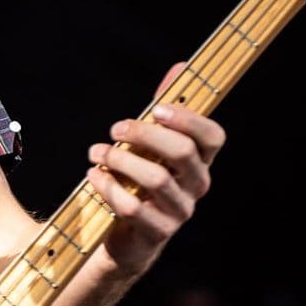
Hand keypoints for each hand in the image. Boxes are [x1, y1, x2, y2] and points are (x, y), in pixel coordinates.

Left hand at [84, 62, 225, 274]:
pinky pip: (133, 207)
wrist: (128, 239)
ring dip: (121, 160)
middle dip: (144, 135)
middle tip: (115, 128)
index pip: (213, 137)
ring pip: (156, 179)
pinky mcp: (155, 233)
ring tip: (96, 152)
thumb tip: (180, 66)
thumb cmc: (140, 182)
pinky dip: (108, 187)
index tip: (155, 108)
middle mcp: (196, 187)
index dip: (189, 120)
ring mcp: (178, 212)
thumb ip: (164, 109)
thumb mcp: (151, 145)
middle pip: (182, 154)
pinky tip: (93, 176)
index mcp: (199, 162)